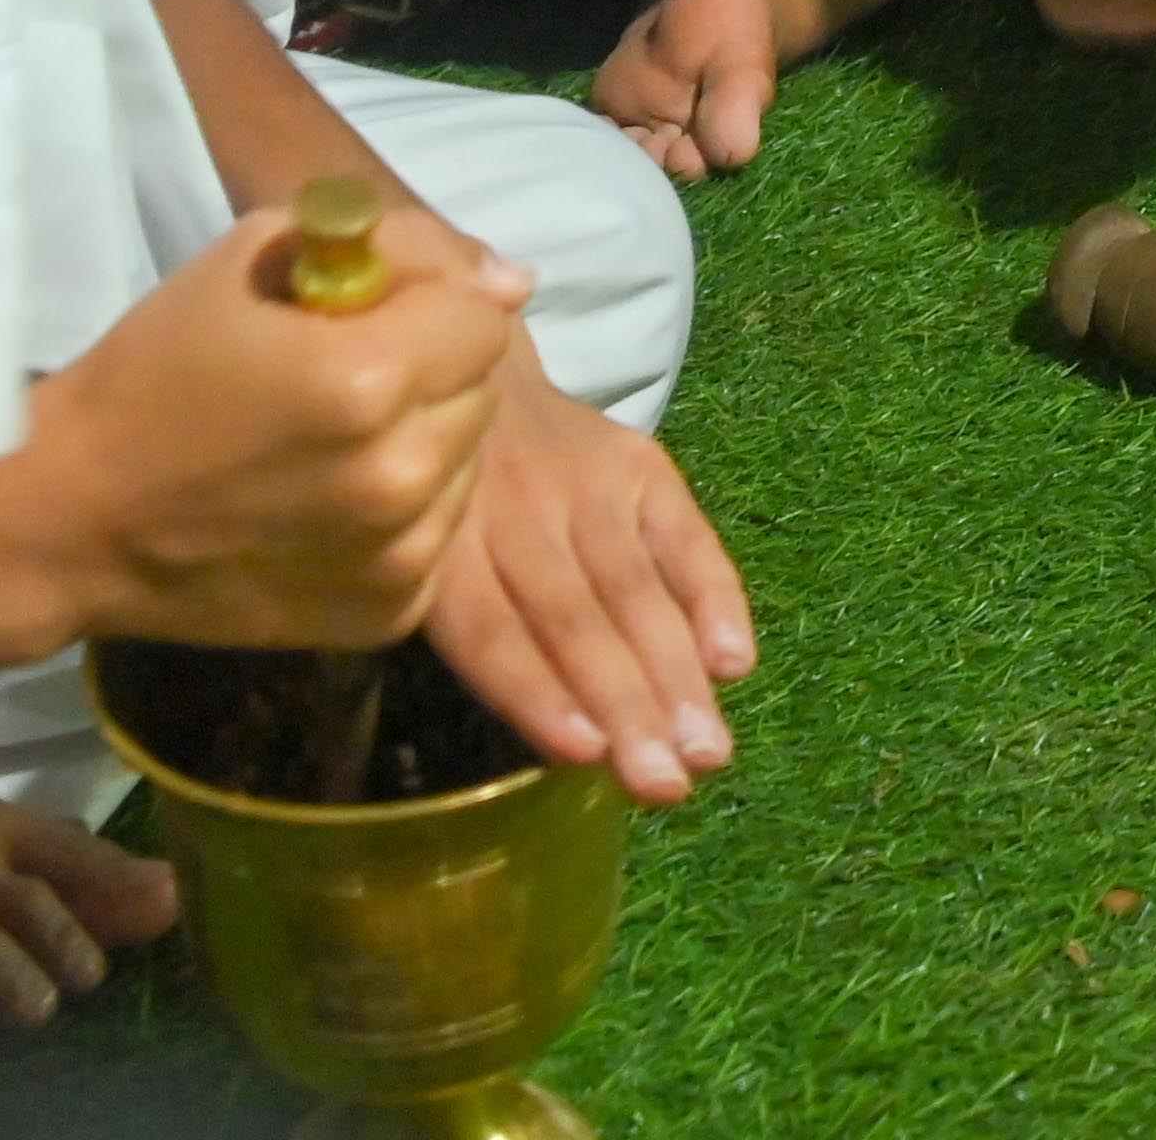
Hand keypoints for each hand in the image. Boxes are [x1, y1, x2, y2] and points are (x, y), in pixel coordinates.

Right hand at [16, 204, 526, 656]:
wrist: (74, 519)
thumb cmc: (154, 371)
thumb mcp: (255, 258)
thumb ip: (387, 245)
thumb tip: (508, 280)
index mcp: (369, 378)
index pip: (484, 313)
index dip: (432, 299)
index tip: (375, 309)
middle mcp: (401, 474)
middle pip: (482, 388)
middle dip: (432, 366)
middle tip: (346, 373)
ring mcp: (399, 556)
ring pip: (469, 461)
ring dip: (424, 437)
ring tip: (333, 440)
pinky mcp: (390, 614)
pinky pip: (441, 532)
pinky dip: (406, 508)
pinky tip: (328, 498)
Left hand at [415, 339, 756, 806]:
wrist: (474, 372)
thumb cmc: (444, 508)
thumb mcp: (420, 563)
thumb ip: (466, 633)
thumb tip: (553, 739)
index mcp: (443, 552)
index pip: (492, 631)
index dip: (537, 692)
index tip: (586, 753)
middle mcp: (514, 512)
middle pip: (574, 618)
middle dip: (627, 705)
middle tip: (668, 781)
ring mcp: (583, 483)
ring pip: (634, 588)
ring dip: (676, 674)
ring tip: (709, 749)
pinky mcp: (640, 464)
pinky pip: (684, 537)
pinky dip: (715, 596)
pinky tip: (735, 659)